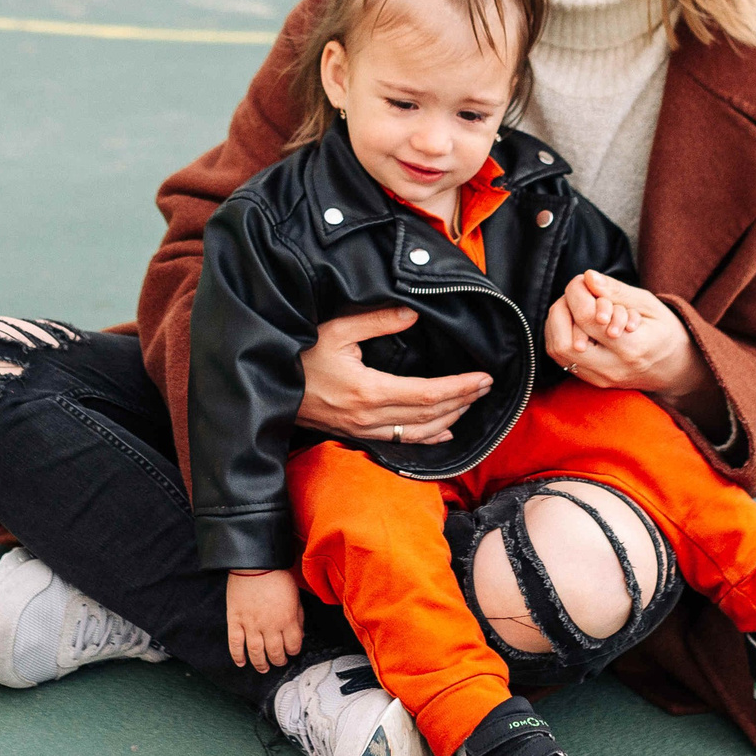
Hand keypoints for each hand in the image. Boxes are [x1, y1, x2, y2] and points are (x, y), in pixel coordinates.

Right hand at [227, 569, 303, 671]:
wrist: (254, 562)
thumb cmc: (277, 576)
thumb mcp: (295, 596)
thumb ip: (298, 617)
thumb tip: (298, 634)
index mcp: (287, 619)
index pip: (293, 646)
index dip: (293, 651)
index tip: (291, 651)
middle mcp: (270, 626)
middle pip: (275, 653)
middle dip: (278, 661)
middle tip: (278, 662)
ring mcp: (251, 624)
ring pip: (256, 653)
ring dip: (260, 664)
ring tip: (263, 668)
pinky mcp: (235, 620)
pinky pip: (235, 643)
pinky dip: (237, 656)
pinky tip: (241, 662)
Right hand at [296, 308, 491, 445]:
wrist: (268, 385)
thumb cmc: (299, 354)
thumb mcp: (336, 328)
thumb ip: (377, 321)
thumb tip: (413, 315)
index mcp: (368, 391)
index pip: (428, 394)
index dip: (460, 388)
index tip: (484, 378)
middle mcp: (369, 417)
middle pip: (429, 415)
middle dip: (463, 401)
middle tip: (487, 386)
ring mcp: (362, 429)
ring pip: (418, 432)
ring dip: (450, 418)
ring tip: (471, 402)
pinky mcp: (356, 433)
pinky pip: (399, 441)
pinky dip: (427, 438)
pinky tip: (444, 432)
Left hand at [544, 270, 703, 393]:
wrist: (676, 369)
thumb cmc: (666, 332)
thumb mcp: (649, 304)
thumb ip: (617, 291)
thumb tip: (588, 278)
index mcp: (632, 347)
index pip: (586, 318)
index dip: (577, 293)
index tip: (584, 281)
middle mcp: (612, 368)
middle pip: (564, 341)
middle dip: (562, 308)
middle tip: (579, 294)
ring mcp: (600, 378)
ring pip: (557, 350)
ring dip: (558, 321)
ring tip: (577, 306)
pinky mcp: (592, 380)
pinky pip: (562, 358)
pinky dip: (561, 333)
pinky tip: (576, 321)